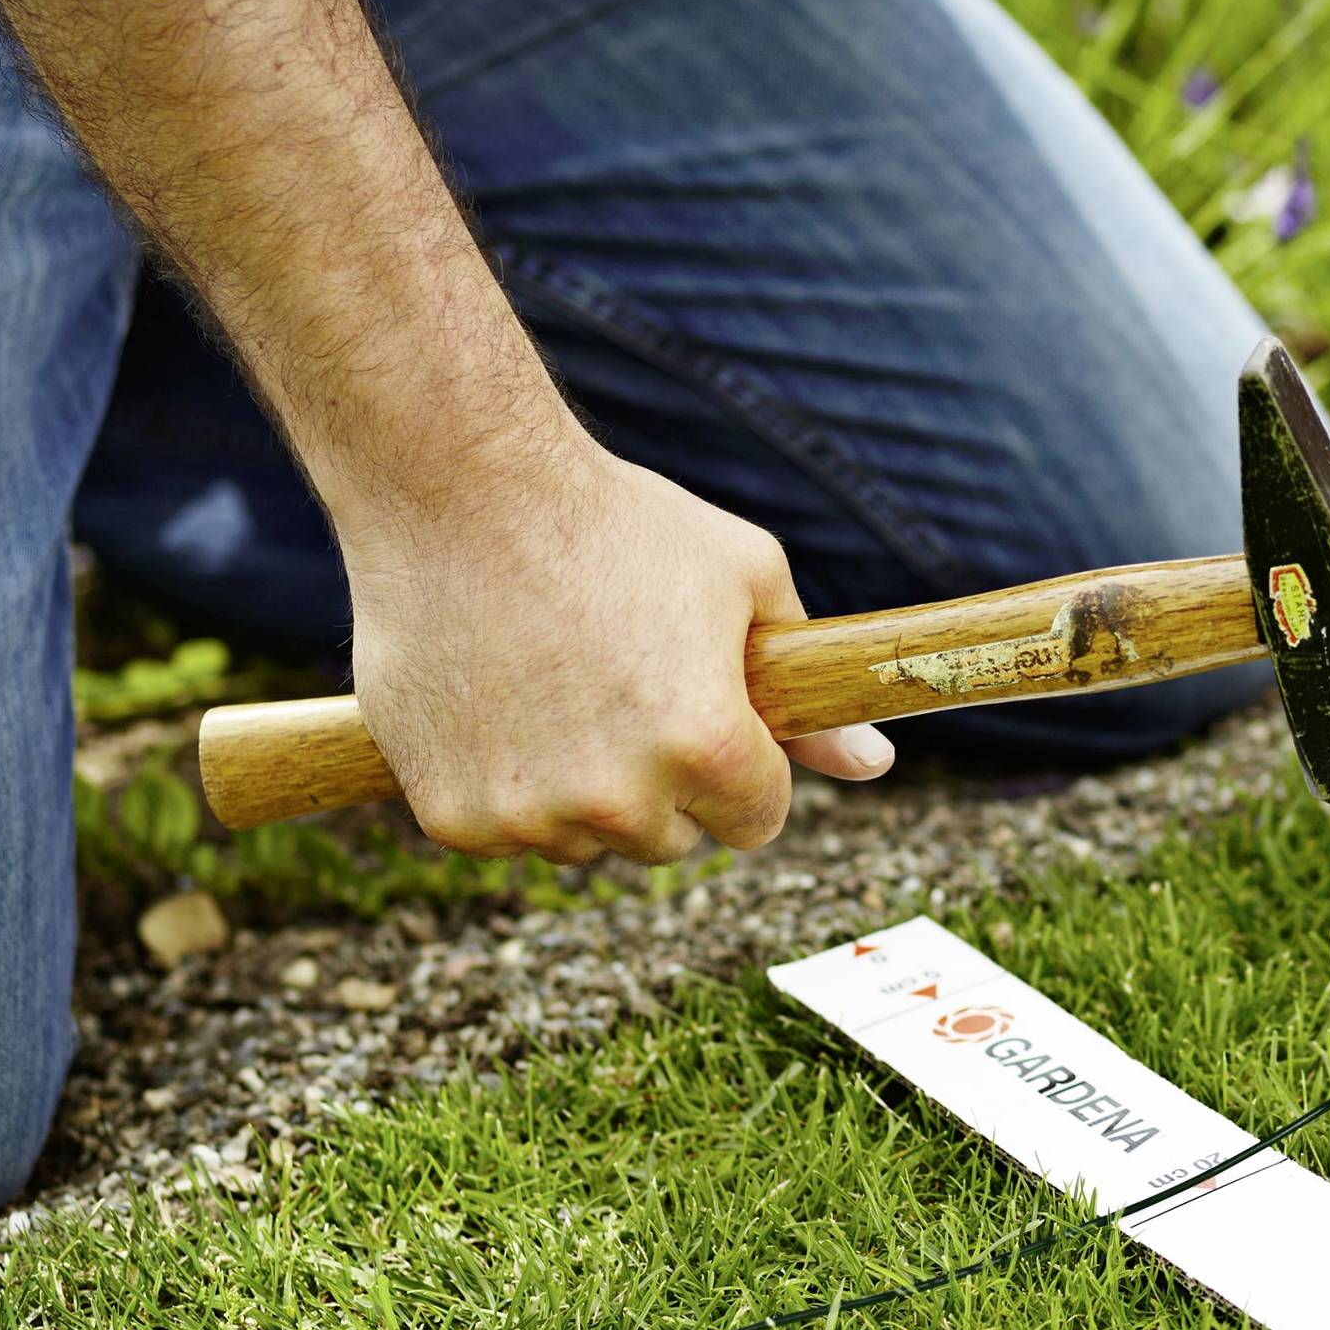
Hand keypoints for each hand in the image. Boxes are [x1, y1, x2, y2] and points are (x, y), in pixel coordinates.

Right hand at [343, 437, 893, 863]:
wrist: (461, 489)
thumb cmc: (620, 523)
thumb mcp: (746, 581)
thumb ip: (812, 692)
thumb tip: (878, 765)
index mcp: (709, 748)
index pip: (757, 821)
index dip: (741, 768)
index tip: (710, 718)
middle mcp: (621, 799)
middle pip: (670, 840)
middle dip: (663, 782)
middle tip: (625, 688)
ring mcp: (530, 814)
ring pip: (586, 840)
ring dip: (582, 791)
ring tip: (557, 684)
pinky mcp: (451, 817)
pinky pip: (505, 834)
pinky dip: (504, 787)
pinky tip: (498, 702)